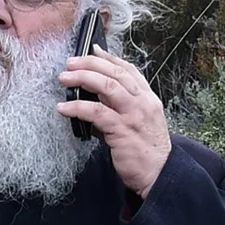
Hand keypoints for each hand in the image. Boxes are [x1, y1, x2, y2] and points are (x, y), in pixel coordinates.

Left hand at [57, 49, 171, 198]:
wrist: (160, 174)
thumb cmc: (147, 152)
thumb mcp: (140, 123)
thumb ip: (122, 109)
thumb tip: (95, 100)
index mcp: (147, 98)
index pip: (128, 70)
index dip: (109, 58)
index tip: (93, 50)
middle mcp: (142, 102)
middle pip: (115, 73)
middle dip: (90, 64)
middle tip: (70, 63)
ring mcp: (133, 115)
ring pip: (106, 86)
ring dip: (82, 79)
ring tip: (64, 78)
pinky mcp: (121, 130)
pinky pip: (96, 113)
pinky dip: (77, 108)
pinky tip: (64, 108)